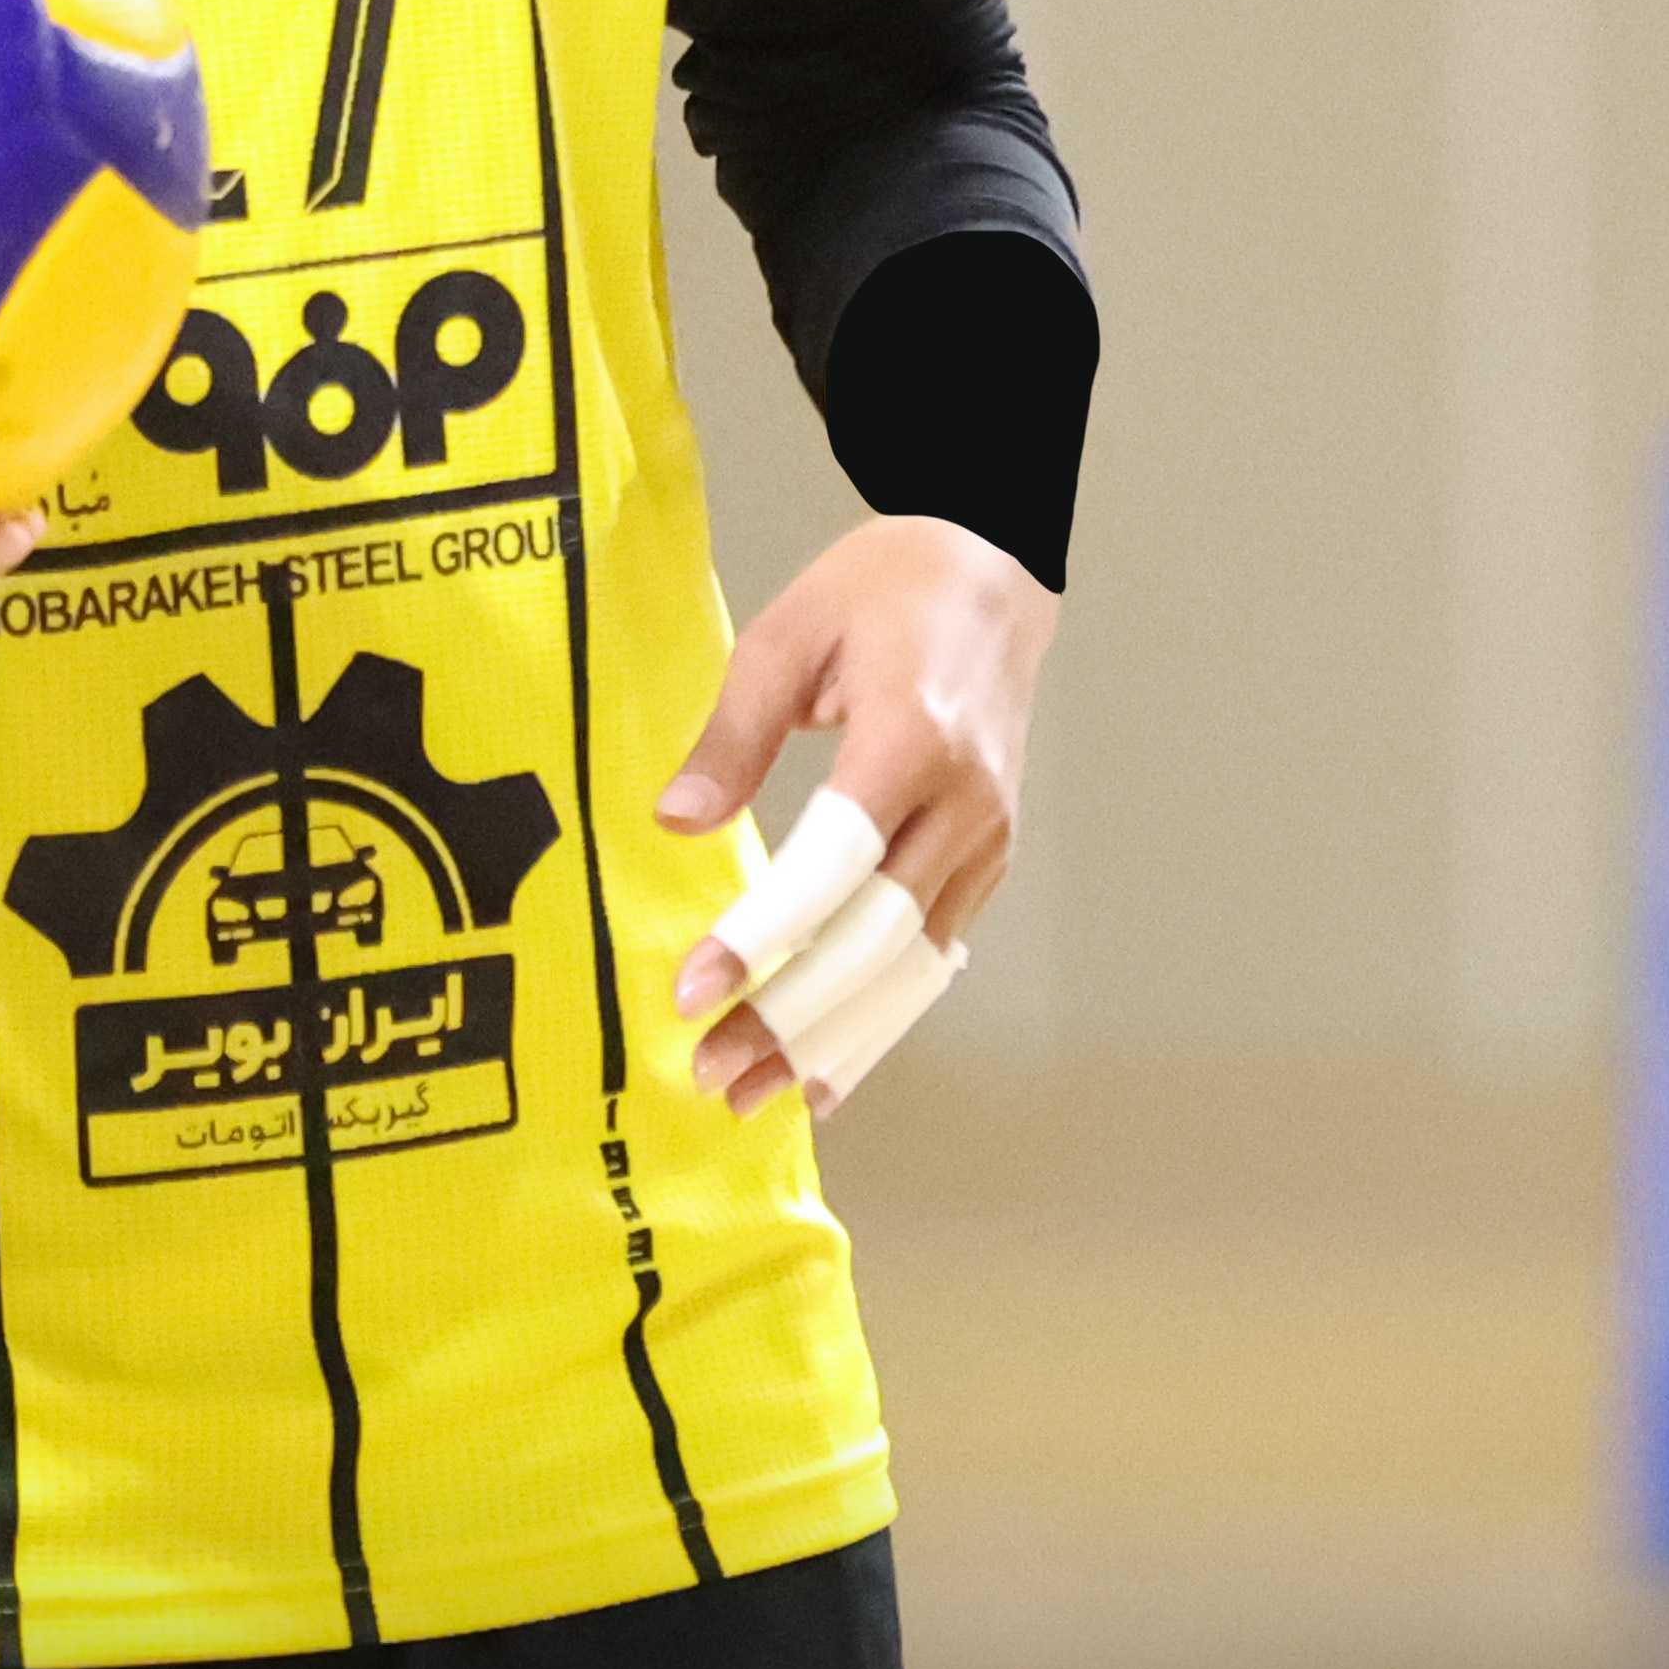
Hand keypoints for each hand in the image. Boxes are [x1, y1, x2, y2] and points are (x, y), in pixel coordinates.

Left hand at [658, 515, 1055, 1117]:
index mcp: (913, 738)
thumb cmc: (884, 590)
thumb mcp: (788, 633)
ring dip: (832, 1041)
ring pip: (911, 969)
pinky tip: (828, 1073)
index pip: (835, 862)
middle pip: (875, 938)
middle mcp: (963, 804)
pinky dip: (880, 1023)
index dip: (764, 933)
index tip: (696, 986)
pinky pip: (933, 960)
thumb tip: (675, 823)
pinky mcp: (988, 859)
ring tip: (754, 1094)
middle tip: (710, 1067)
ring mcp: (986, 839)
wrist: (993, 574)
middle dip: (791, 1016)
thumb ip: (733, 734)